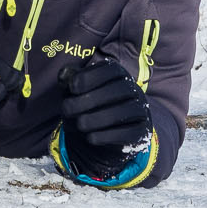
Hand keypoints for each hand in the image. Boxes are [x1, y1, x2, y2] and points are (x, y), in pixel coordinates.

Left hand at [60, 53, 149, 177]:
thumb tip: (64, 75)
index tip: (72, 88)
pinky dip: (109, 136)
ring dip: (99, 118)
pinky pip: (131, 132)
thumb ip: (69, 80)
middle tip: (67, 109)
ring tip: (79, 124)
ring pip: (127, 111)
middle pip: (120, 90)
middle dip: (91, 100)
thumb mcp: (75, 90)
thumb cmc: (85, 103)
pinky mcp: (142, 130)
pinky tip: (90, 138)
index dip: (91, 76)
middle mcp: (133, 89)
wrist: (99, 131)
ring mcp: (140, 110)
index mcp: (118, 74)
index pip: (111, 69)